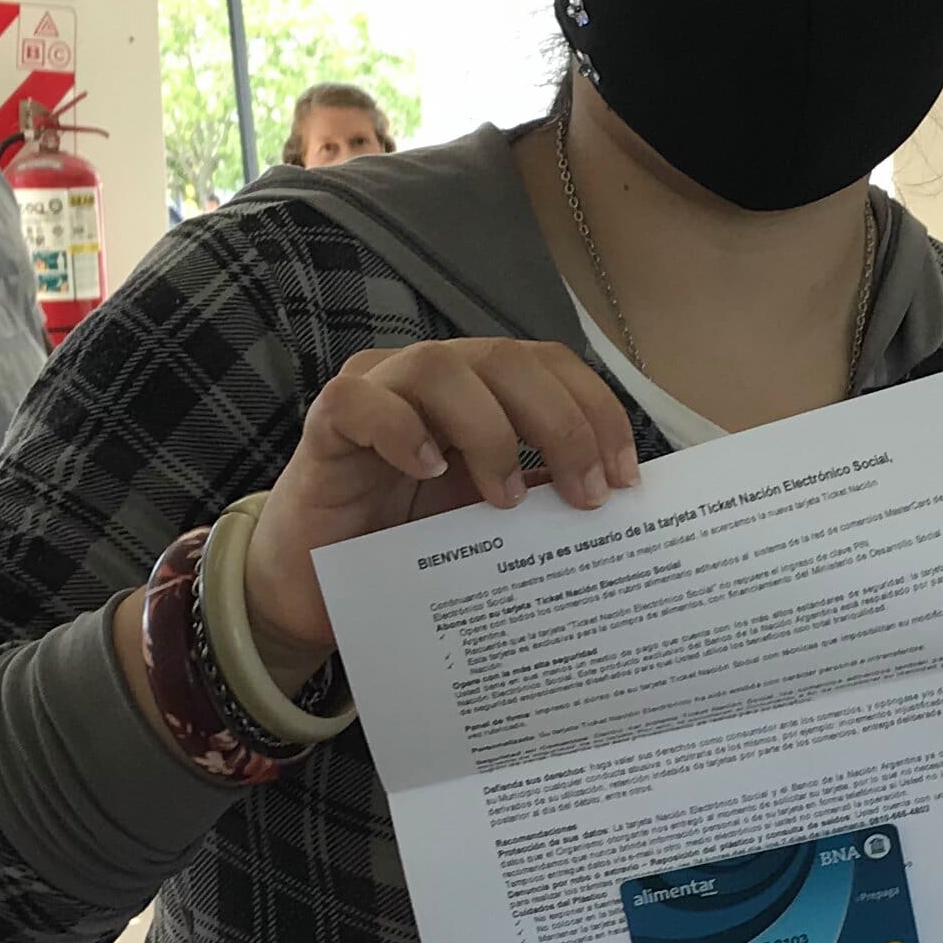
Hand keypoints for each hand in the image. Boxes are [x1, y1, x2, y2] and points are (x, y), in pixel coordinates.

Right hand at [243, 337, 638, 660]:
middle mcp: (430, 378)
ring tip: (504, 498)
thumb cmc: (405, 543)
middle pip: (505, 359)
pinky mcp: (327, 425)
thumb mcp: (489, 520)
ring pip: (437, 367)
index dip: (595, 410)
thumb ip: (539, 494)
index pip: (549, 366)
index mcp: (479, 390)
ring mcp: (376, 392)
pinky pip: (360, 403)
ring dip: (488, 428)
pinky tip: (430, 470)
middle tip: (585, 495)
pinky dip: (401, 430)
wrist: (316, 582)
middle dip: (560, 422)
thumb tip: (616, 495)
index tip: (626, 478)